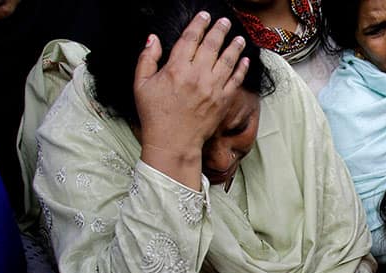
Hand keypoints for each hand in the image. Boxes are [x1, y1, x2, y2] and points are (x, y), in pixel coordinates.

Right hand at [134, 11, 249, 188]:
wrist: (173, 142)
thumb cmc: (155, 115)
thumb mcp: (141, 85)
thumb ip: (147, 59)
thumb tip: (153, 39)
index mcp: (176, 68)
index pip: (190, 38)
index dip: (198, 24)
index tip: (204, 16)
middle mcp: (197, 75)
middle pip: (211, 45)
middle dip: (219, 30)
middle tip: (225, 21)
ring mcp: (212, 88)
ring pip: (227, 61)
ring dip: (234, 46)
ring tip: (238, 37)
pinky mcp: (222, 101)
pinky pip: (235, 81)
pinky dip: (241, 69)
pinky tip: (244, 60)